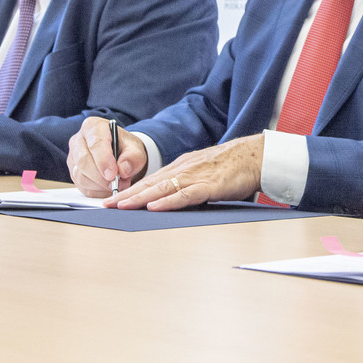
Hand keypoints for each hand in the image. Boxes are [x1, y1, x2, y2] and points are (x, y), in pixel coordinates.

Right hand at [67, 116, 145, 196]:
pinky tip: (107, 187)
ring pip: (80, 176)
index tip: (113, 174)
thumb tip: (123, 170)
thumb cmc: (125, 148)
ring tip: (117, 184)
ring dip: (100, 185)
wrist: (120, 155)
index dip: (104, 161)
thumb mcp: (136, 150)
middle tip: (118, 183)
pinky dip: (96, 191)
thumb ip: (133, 158)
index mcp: (93, 126)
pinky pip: (81, 186)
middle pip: (84, 161)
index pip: (95, 144)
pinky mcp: (73, 172)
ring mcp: (73, 157)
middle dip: (101, 177)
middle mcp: (79, 140)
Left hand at [111, 134, 263, 210]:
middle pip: (150, 183)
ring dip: (139, 197)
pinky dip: (168, 201)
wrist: (256, 156)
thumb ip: (187, 183)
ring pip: (162, 188)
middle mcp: (184, 170)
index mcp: (182, 167)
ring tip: (121, 205)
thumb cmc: (232, 166)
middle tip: (106, 204)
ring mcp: (196, 177)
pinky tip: (154, 206)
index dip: (130, 189)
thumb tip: (170, 198)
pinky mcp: (209, 186)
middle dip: (126, 194)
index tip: (112, 198)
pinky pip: (185, 194)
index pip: (150, 179)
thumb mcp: (203, 172)